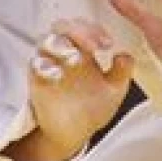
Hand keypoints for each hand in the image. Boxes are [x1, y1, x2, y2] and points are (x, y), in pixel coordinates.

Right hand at [11, 19, 133, 160]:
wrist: (73, 133)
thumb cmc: (93, 107)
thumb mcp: (114, 90)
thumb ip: (122, 73)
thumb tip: (127, 56)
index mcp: (84, 49)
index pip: (86, 27)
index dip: (96, 30)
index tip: (108, 44)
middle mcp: (64, 51)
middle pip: (64, 26)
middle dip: (79, 32)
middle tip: (94, 46)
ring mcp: (48, 63)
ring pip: (46, 41)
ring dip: (60, 45)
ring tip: (75, 57)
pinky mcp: (36, 79)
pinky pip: (35, 65)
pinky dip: (44, 65)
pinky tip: (56, 73)